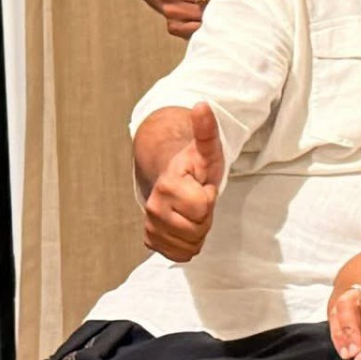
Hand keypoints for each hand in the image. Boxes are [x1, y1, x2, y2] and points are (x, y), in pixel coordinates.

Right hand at [142, 102, 223, 260]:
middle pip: (198, 230)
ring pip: (190, 245)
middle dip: (205, 216)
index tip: (202, 185)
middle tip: (198, 199)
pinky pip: (181, 255)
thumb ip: (206, 130)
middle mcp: (153, 208)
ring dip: (198, 231)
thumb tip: (202, 105)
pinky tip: (184, 224)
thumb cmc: (195, 165)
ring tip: (191, 210)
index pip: (204, 208)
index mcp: (167, 185)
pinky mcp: (150, 240)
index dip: (210, 197)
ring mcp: (150, 226)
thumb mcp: (207, 148)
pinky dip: (188, 244)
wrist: (173, 179)